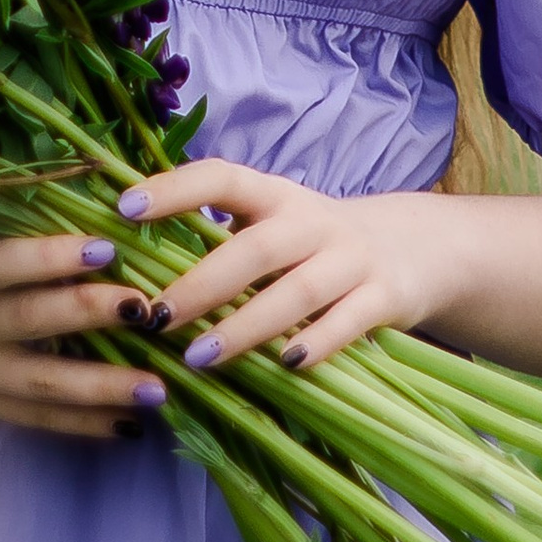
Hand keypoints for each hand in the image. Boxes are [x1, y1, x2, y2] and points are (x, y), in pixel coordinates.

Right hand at [0, 231, 171, 440]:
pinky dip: (86, 423)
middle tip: (147, 308)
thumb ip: (9, 237)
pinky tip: (131, 424)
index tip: (107, 247)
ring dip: (104, 386)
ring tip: (158, 389)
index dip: (51, 256)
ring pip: (44, 383)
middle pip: (31, 321)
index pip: (2, 264)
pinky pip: (41, 419)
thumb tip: (91, 220)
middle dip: (91, 313)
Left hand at [122, 158, 474, 373]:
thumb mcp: (274, 224)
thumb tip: (136, 260)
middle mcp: (312, 222)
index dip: (175, 188)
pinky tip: (285, 365)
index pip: (221, 176)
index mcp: (275, 196)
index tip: (124, 208)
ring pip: (297, 291)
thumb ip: (222, 237)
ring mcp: (351, 259)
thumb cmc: (317, 242)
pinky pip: (348, 322)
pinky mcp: (384, 297)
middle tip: (155, 315)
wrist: (417, 247)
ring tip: (198, 357)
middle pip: (256, 248)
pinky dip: (318, 342)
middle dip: (203, 283)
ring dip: (246, 326)